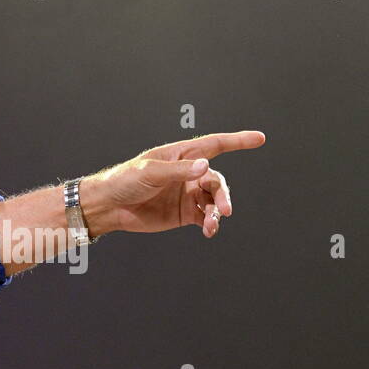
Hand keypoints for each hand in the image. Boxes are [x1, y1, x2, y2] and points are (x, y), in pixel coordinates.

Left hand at [85, 130, 266, 237]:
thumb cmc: (124, 180)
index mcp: (180, 155)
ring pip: (214, 200)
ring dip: (217, 212)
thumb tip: (206, 166)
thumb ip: (178, 171)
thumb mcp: (149, 172)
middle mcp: (187, 173)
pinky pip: (206, 217)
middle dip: (223, 194)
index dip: (237, 141)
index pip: (214, 145)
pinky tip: (209, 230)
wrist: (109, 207)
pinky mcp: (184, 213)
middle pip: (216, 180)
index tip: (260, 138)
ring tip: (212, 224)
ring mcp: (187, 193)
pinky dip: (211, 223)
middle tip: (225, 209)